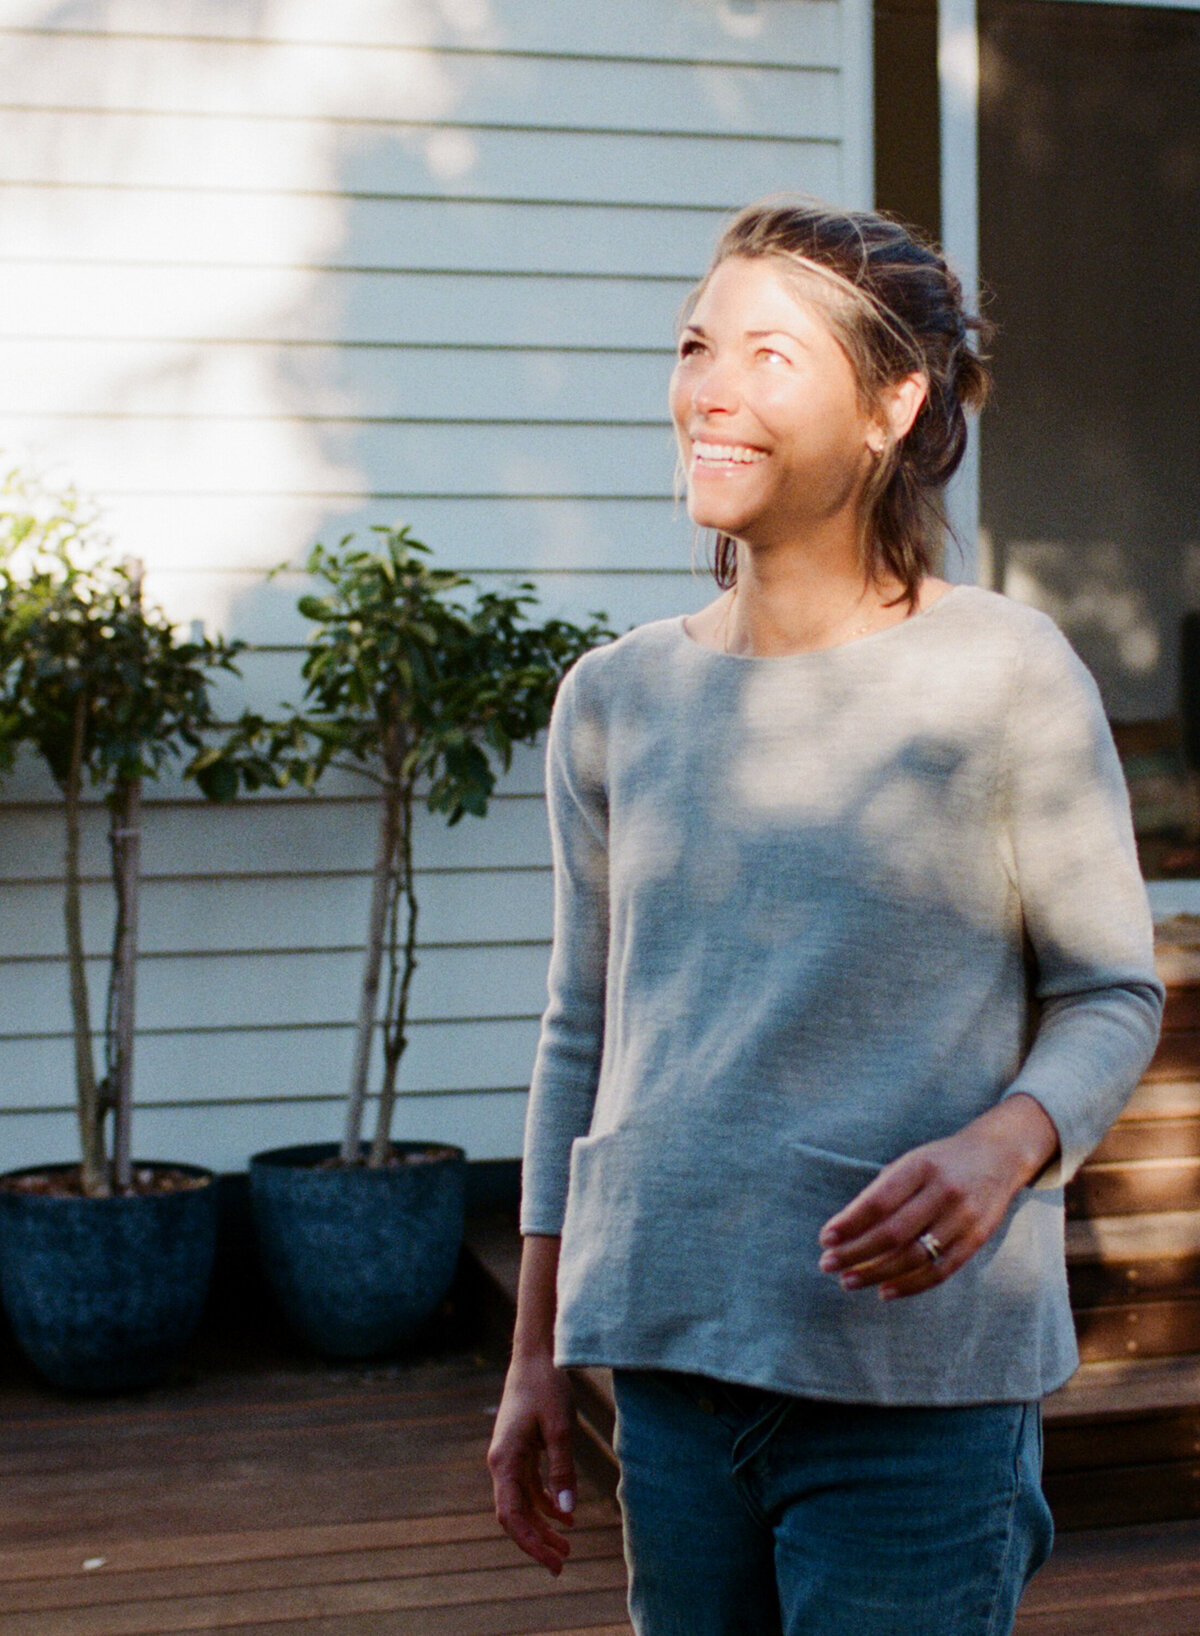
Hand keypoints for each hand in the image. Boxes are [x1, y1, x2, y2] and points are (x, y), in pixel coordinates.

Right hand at [488, 1352, 577, 1573]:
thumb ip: (562, 1469)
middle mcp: (501, 1462)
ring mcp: (509, 1456)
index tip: (552, 1562)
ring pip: (522, 1503)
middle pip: (515, 1514)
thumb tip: (567, 1509)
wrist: (536, 1356)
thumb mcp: (560, 1428)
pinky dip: (546, 1502)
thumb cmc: (546, 1387)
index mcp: (504, 1460)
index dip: (530, 1543)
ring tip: (568, 1545)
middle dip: (537, 1541)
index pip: (510, 1515)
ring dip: (543, 1524)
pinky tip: (565, 1514)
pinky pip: (529, 1486)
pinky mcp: (520, 1450)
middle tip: (563, 1564)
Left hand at [816, 1093, 1059, 1300]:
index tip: (825, 1239)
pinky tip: (884, 1291)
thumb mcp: (911, 1162)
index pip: (878, 1202)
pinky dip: (910, 1286)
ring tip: (848, 1281)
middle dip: (855, 1253)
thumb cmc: (941, 1161)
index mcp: (920, 1166)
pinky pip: (940, 1271)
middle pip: (893, 1233)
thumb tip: (845, 1229)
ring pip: (914, 1256)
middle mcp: (943, 1191)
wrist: (998, 1154)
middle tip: (827, 1265)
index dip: (849, 1224)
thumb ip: (882, 1191)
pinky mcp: (977, 1239)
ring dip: (876, 1273)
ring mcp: (963, 1218)